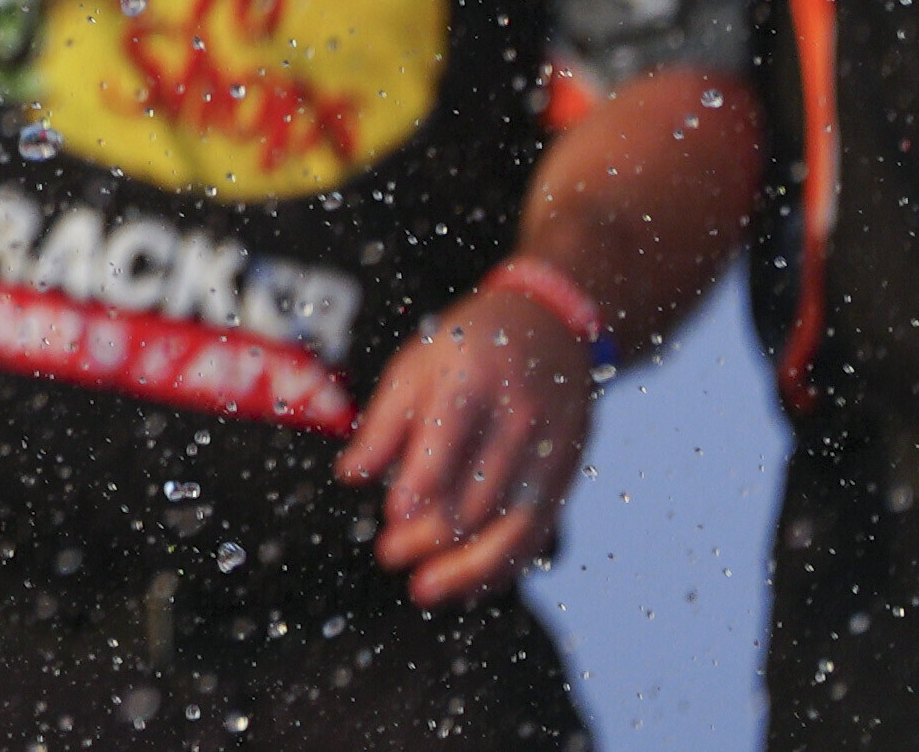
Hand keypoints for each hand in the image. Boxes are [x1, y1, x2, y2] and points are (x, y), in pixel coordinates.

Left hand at [337, 282, 595, 603]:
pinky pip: (538, 533)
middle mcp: (519, 418)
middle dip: (434, 534)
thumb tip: (351, 476)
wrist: (551, 329)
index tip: (394, 515)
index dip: (423, 481)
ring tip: (425, 589)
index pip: (450, 437)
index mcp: (473, 380)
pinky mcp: (566, 476)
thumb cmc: (467, 347)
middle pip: (480, 492)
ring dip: (468, 566)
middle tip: (390, 555)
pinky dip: (504, 566)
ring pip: (514, 525)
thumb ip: (384, 424)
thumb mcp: (415, 366)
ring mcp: (550, 451)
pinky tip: (470, 586)